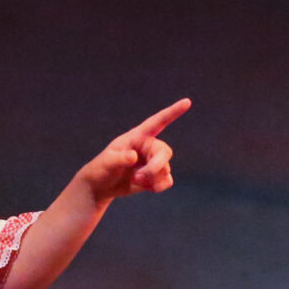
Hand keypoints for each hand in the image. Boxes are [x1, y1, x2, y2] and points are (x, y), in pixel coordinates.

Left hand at [75, 99, 190, 203]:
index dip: (173, 112)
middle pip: (165, 152)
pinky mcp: (157, 176)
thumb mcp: (106, 162)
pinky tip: (143, 186)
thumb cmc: (101, 169)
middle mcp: (149, 146)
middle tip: (139, 177)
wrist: (102, 186)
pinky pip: (167, 181)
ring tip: (134, 180)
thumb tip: (134, 156)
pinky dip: (156, 187)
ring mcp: (154, 161)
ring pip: (165, 170)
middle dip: (154, 167)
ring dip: (150, 179)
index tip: (187, 102)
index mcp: (138, 136)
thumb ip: (119, 159)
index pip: (157, 122)